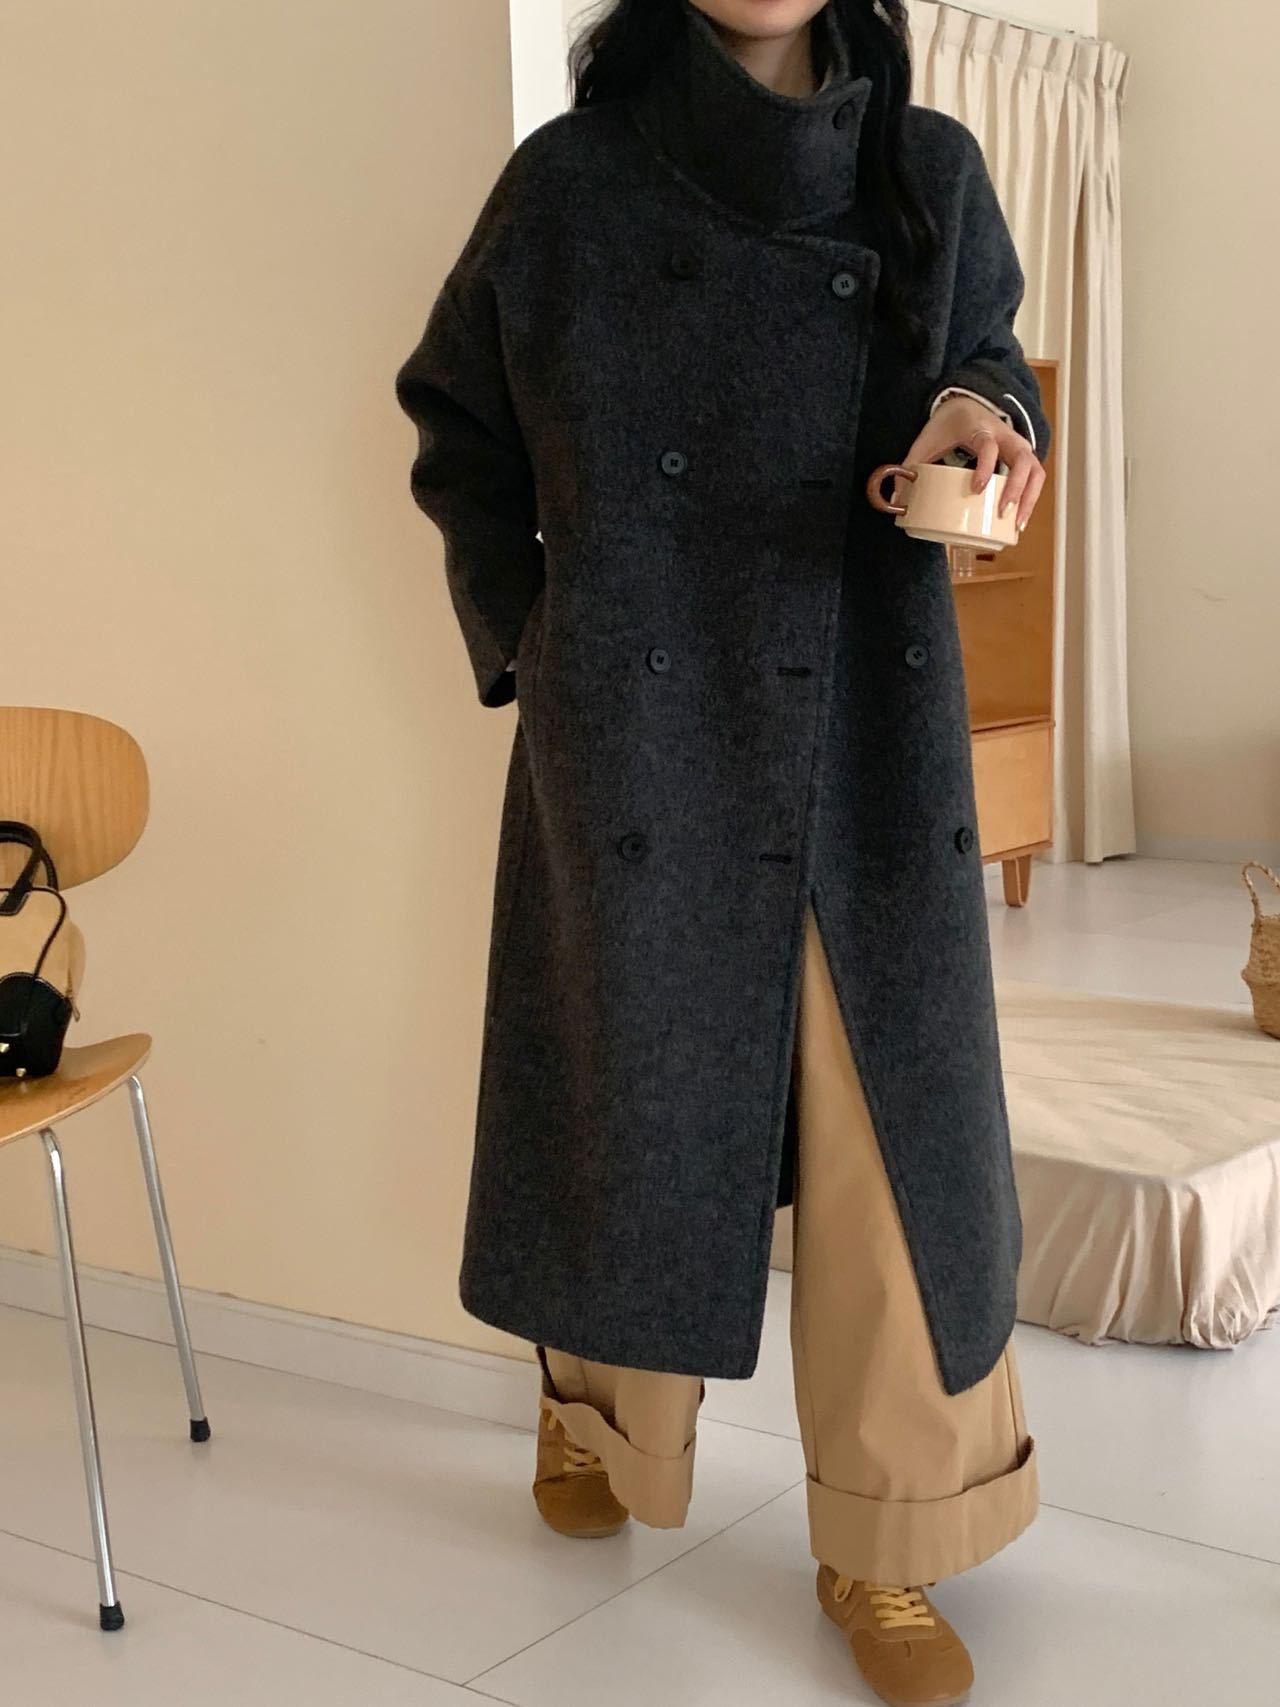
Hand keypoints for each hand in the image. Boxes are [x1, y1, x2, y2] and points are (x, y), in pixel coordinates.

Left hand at [900, 395, 1045, 530]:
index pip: (988, 446)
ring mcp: (1017, 444)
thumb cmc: (947, 425)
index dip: (985, 466)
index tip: (976, 489)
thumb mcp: (926, 442)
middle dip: (1017, 488)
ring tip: (1016, 524)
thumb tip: (898, 500)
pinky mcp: (1023, 455)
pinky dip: (1032, 497)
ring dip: (1030, 497)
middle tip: (1003, 514)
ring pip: (1036, 469)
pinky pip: (1036, 476)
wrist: (966, 403)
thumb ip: (911, 467)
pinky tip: (1020, 520)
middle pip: (1023, 458)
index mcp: (979, 428)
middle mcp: (1004, 435)